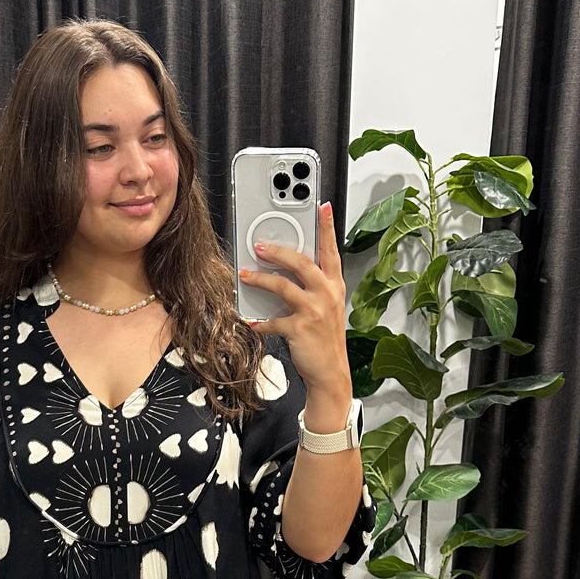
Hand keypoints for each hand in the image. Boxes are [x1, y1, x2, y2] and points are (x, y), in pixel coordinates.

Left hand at [239, 203, 351, 397]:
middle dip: (278, 251)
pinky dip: (260, 321)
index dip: (326, 227)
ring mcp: (314, 311)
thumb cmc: (325, 340)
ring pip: (282, 286)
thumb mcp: (326, 309)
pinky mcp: (299, 328)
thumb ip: (312, 289)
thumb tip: (284, 273)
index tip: (322, 206)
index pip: (331, 251)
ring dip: (260, 279)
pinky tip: (252, 321)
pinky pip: (273, 319)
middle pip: (301, 262)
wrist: (331, 372)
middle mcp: (327, 294)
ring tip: (245, 275)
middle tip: (260, 246)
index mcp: (334, 286)